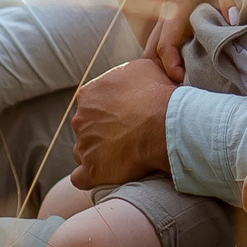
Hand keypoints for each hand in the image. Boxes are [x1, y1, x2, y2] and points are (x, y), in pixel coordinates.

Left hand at [69, 56, 175, 188]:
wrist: (165, 124)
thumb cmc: (157, 95)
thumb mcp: (142, 68)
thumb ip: (125, 73)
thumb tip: (127, 77)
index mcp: (89, 94)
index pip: (91, 105)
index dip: (107, 112)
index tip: (124, 118)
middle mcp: (80, 119)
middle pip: (86, 128)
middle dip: (101, 133)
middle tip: (125, 137)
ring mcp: (84, 146)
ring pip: (84, 152)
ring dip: (97, 154)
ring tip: (120, 157)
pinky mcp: (91, 170)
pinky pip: (81, 178)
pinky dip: (91, 178)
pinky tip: (104, 176)